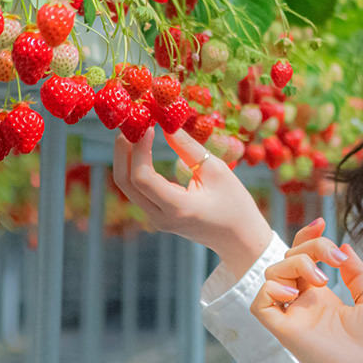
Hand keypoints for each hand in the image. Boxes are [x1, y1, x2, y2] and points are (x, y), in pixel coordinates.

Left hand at [111, 126, 272, 280]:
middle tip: (132, 123)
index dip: (139, 148)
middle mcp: (160, 217)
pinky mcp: (156, 215)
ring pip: (128, 186)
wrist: (239, 239)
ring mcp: (156, 219)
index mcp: (178, 208)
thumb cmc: (235, 204)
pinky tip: (142, 147)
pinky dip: (135, 166)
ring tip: (136, 130)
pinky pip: (138, 190)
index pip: (143, 178)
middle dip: (123, 150)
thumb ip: (188, 148)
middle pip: (126, 182)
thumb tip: (165, 124)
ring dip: (127, 157)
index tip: (149, 125)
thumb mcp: (217, 171)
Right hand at [250, 219, 362, 362]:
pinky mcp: (286, 332)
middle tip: (334, 258)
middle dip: (309, 246)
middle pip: (287, 260)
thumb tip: (344, 247)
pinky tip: (296, 290)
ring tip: (320, 277)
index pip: (301, 259)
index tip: (322, 223)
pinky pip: (260, 304)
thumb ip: (356, 273)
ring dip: (294, 264)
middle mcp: (303, 305)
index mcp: (322, 297)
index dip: (306, 238)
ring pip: (271, 275)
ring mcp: (294, 317)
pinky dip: (271, 289)